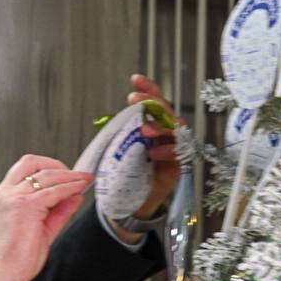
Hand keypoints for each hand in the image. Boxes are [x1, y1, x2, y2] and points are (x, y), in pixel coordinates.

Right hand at [0, 154, 92, 280]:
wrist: (1, 275)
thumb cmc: (14, 259)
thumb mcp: (40, 230)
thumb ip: (57, 211)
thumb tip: (74, 196)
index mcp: (2, 198)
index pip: (23, 170)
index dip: (46, 168)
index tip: (64, 175)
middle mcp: (5, 194)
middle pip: (32, 163)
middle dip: (57, 165)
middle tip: (75, 174)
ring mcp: (14, 198)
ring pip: (46, 174)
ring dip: (69, 175)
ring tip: (84, 180)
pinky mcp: (26, 206)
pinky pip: (54, 191)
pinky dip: (70, 187)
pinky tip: (80, 188)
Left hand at [125, 74, 181, 217]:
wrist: (134, 201)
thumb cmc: (128, 172)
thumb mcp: (119, 149)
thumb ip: (118, 135)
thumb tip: (102, 122)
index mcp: (153, 124)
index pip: (154, 100)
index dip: (147, 88)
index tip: (135, 79)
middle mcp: (166, 132)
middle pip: (167, 110)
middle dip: (152, 102)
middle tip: (135, 101)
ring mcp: (174, 146)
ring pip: (176, 128)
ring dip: (160, 126)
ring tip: (144, 130)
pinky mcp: (179, 163)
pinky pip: (178, 152)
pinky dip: (165, 151)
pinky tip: (152, 154)